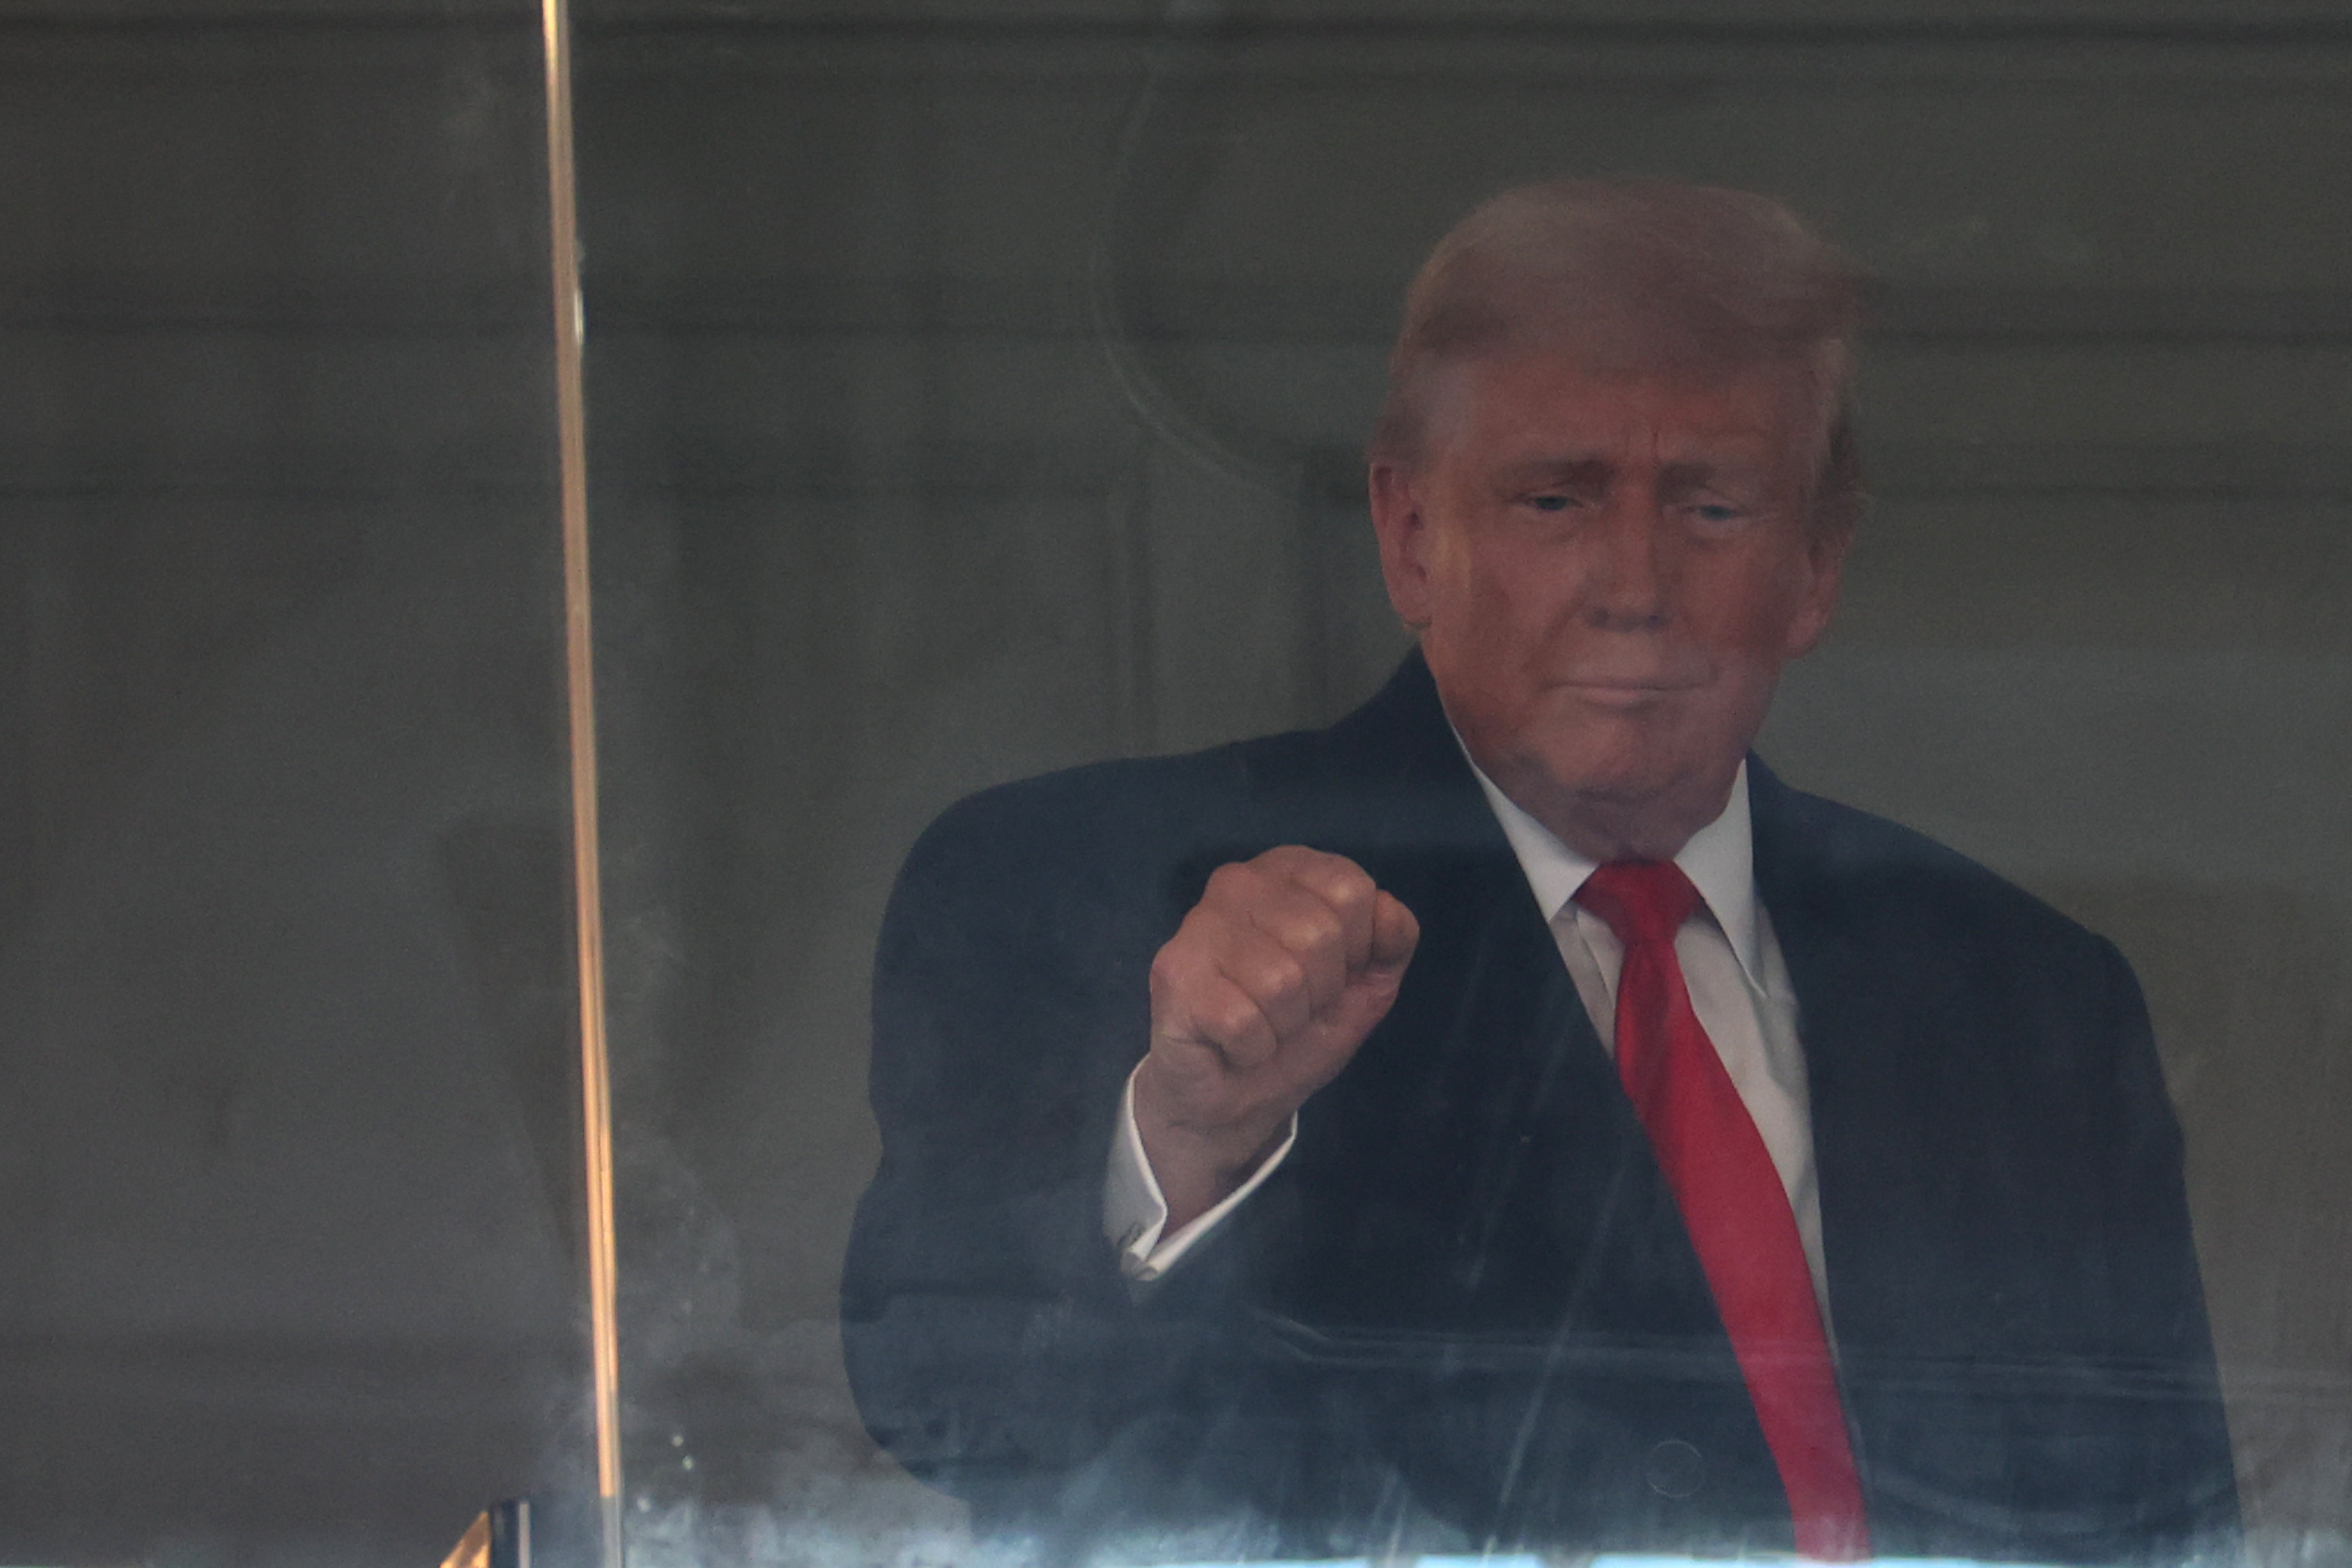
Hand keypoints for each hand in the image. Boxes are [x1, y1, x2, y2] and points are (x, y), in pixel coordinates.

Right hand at [1132, 845, 1418, 1231]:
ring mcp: (1198, 926)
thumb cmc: (1297, 1031)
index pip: (1350, 889)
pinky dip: (1254, 1049)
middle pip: (1319, 934)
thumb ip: (1392, 942)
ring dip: (1285, 1025)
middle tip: (1292, 1008)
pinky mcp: (1174, 975)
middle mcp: (1238, 883)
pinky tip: (1236, 1045)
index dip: (1357, 949)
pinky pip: (1244, 1021)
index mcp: (1287, 871)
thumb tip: (1388, 910)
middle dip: (1321, 993)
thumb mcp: (1365, 986)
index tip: (1333, 974)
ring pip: (1281, 980)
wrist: (1235, 1098)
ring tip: (1264, 1026)